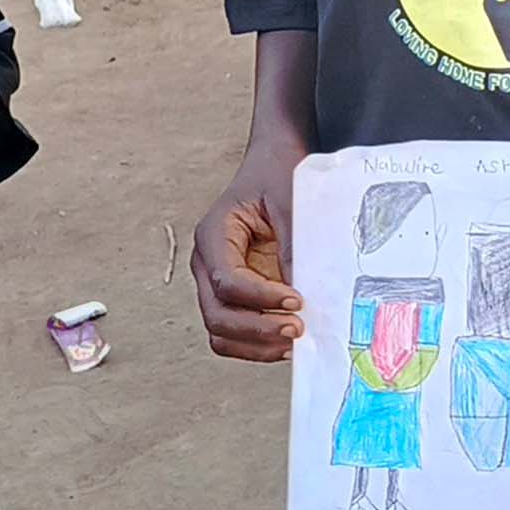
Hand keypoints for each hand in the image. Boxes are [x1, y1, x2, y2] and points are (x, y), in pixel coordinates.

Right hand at [194, 146, 305, 361]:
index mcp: (213, 235)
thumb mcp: (289, 199)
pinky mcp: (235, 296)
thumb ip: (292, 243)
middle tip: (298, 329)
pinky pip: (235, 332)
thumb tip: (303, 290)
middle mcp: (207, 263)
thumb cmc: (278, 175)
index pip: (226, 282)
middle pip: (216, 314)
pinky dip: (257, 344)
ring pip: (221, 331)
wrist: (274, 164)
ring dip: (256, 345)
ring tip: (294, 342)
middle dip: (256, 330)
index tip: (297, 300)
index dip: (260, 299)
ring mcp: (216, 283)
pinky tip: (287, 341)